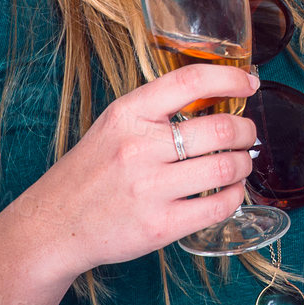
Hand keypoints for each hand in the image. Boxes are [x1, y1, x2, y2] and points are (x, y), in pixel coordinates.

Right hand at [16, 62, 260, 281]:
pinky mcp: (159, 226)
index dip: (230, 78)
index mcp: (129, 113)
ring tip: (241, 163)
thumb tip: (218, 96)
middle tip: (248, 134)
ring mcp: (149, 189)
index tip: (250, 83)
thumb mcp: (114, 124)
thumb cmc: (91, 171)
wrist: (53, 225)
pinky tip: (231, 191)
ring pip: (225, 167)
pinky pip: (217, 206)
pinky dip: (235, 196)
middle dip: (246, 130)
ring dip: (243, 164)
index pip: (190, 81)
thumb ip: (157, 109)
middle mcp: (139, 147)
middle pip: (219, 127)